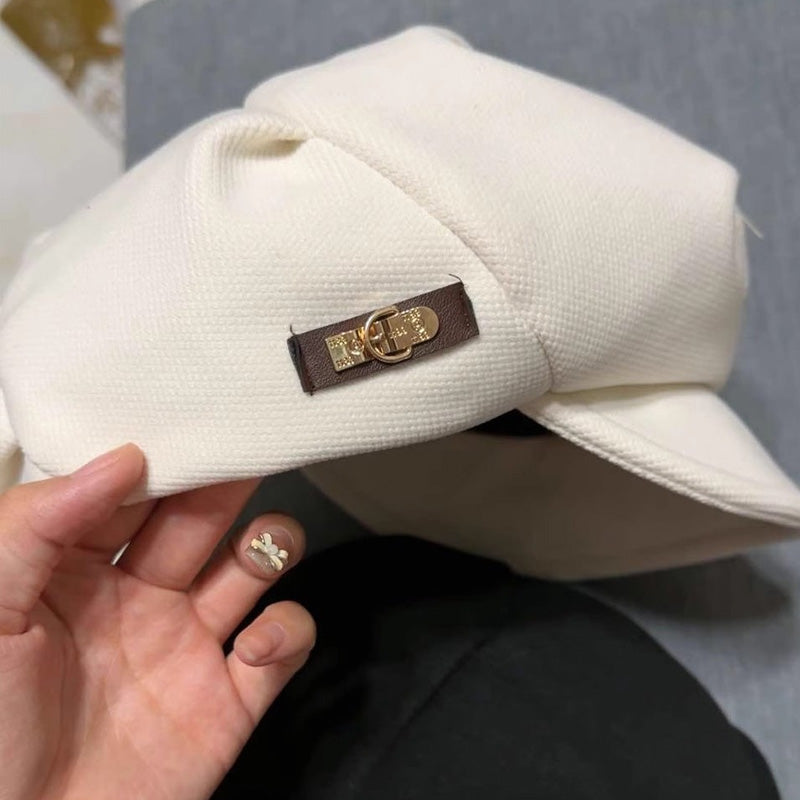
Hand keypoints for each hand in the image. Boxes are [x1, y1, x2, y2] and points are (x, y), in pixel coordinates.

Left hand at [0, 444, 314, 799]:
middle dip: (226, 482)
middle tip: (252, 446)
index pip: (131, 492)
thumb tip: (122, 458)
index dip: (164, 457)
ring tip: (261, 551)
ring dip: (271, 543)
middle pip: (200, 517)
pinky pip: (283, 646)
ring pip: (252, 567)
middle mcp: (139, 598)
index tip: (194, 420)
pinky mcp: (229, 700)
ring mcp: (189, 647)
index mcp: (75, 571)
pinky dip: (286, 633)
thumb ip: (34, 524)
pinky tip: (255, 645)